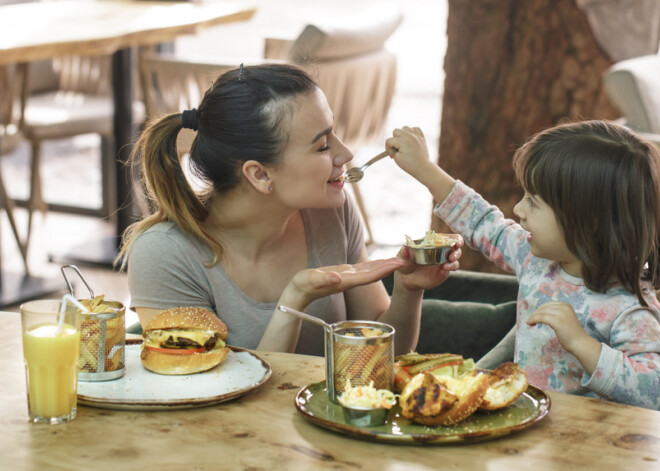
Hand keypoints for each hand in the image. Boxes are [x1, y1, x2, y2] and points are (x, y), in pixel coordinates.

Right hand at [284, 257, 405, 308]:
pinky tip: (382, 261)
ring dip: (385, 265)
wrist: (297, 294)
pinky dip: (375, 264)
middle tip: (408, 259)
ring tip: (400, 259)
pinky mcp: (344, 274)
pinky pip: (364, 269)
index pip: (368, 276)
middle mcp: (349, 281)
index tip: (398, 265)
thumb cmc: (301, 286)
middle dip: (390, 267)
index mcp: (344, 281)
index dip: (384, 270)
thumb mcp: (309, 280)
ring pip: (371, 271)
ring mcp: (348, 278)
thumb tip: (337, 278)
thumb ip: (323, 279)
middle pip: (374, 273)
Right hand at [385, 126, 432, 178]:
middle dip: (394, 139)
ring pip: (405, 128)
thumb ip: (392, 149)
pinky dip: (412, 132)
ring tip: (404, 143)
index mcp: (403, 141)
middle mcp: (410, 136)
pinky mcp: (422, 137)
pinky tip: (411, 139)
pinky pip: (415, 128)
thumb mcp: (396, 158)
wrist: (423, 168)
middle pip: (396, 131)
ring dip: (402, 134)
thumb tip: (393, 145)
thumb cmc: (409, 165)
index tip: (391, 155)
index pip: (389, 140)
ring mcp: (417, 136)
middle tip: (397, 148)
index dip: (388, 148)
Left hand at [396, 236, 463, 290]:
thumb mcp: (403, 256)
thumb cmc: (406, 261)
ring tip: (446, 265)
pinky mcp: (442, 273)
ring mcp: (443, 263)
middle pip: (457, 249)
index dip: (456, 239)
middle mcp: (442, 252)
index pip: (450, 238)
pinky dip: (448, 270)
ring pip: (455, 261)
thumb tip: (405, 249)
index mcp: (435, 242)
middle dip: (457, 252)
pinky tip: (443, 270)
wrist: (407, 278)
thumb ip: (404, 253)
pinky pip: (448, 271)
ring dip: (454, 262)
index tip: (457, 242)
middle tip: (452, 256)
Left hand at [526, 301, 589, 353]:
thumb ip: (556, 314)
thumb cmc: (572, 334)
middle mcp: (564, 307)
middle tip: (531, 320)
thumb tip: (541, 313)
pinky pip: (541, 318)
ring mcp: (560, 314)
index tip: (535, 315)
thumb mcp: (565, 319)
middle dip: (535, 313)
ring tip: (529, 322)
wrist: (580, 343)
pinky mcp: (557, 321)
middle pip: (544, 307)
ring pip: (541, 312)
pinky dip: (533, 319)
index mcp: (566, 306)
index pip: (548, 304)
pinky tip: (530, 323)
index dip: (540, 309)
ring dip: (533, 317)